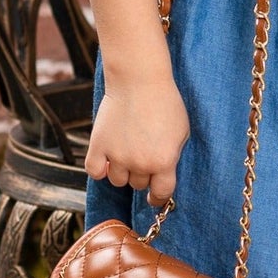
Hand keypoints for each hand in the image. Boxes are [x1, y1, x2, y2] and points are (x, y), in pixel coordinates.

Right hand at [85, 76, 189, 206]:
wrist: (139, 80)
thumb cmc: (165, 102)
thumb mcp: (182, 131)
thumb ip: (174, 155)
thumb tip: (166, 171)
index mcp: (163, 162)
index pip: (162, 193)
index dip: (159, 197)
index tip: (155, 197)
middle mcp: (140, 164)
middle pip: (138, 185)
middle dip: (142, 174)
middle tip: (143, 154)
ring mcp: (117, 156)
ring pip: (118, 180)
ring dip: (122, 171)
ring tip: (126, 152)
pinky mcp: (99, 145)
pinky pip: (94, 171)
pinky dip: (99, 169)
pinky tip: (106, 160)